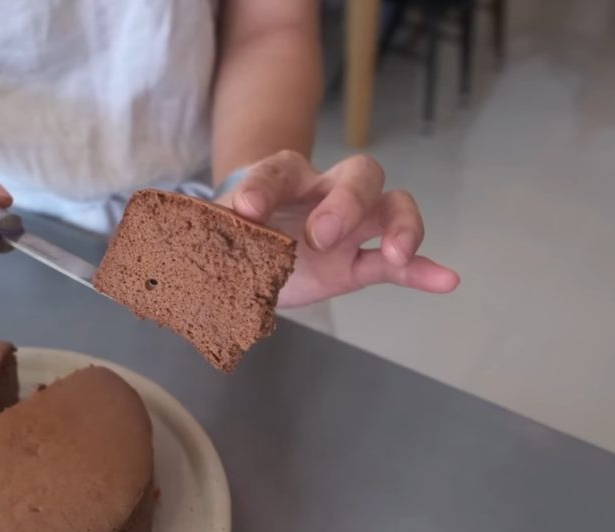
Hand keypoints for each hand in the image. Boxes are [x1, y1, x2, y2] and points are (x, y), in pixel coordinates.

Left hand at [217, 151, 459, 306]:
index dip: (264, 186)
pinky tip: (446, 279)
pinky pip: (398, 261)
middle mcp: (325, 191)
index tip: (245, 211)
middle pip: (358, 173)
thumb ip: (200, 236)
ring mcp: (351, 224)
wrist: (250, 242)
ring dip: (400, 226)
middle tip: (322, 235)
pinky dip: (422, 269)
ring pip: (391, 205)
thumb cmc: (233, 230)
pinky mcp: (361, 260)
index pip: (278, 169)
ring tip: (396, 253)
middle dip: (345, 202)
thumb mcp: (211, 233)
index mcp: (281, 177)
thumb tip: (168, 252)